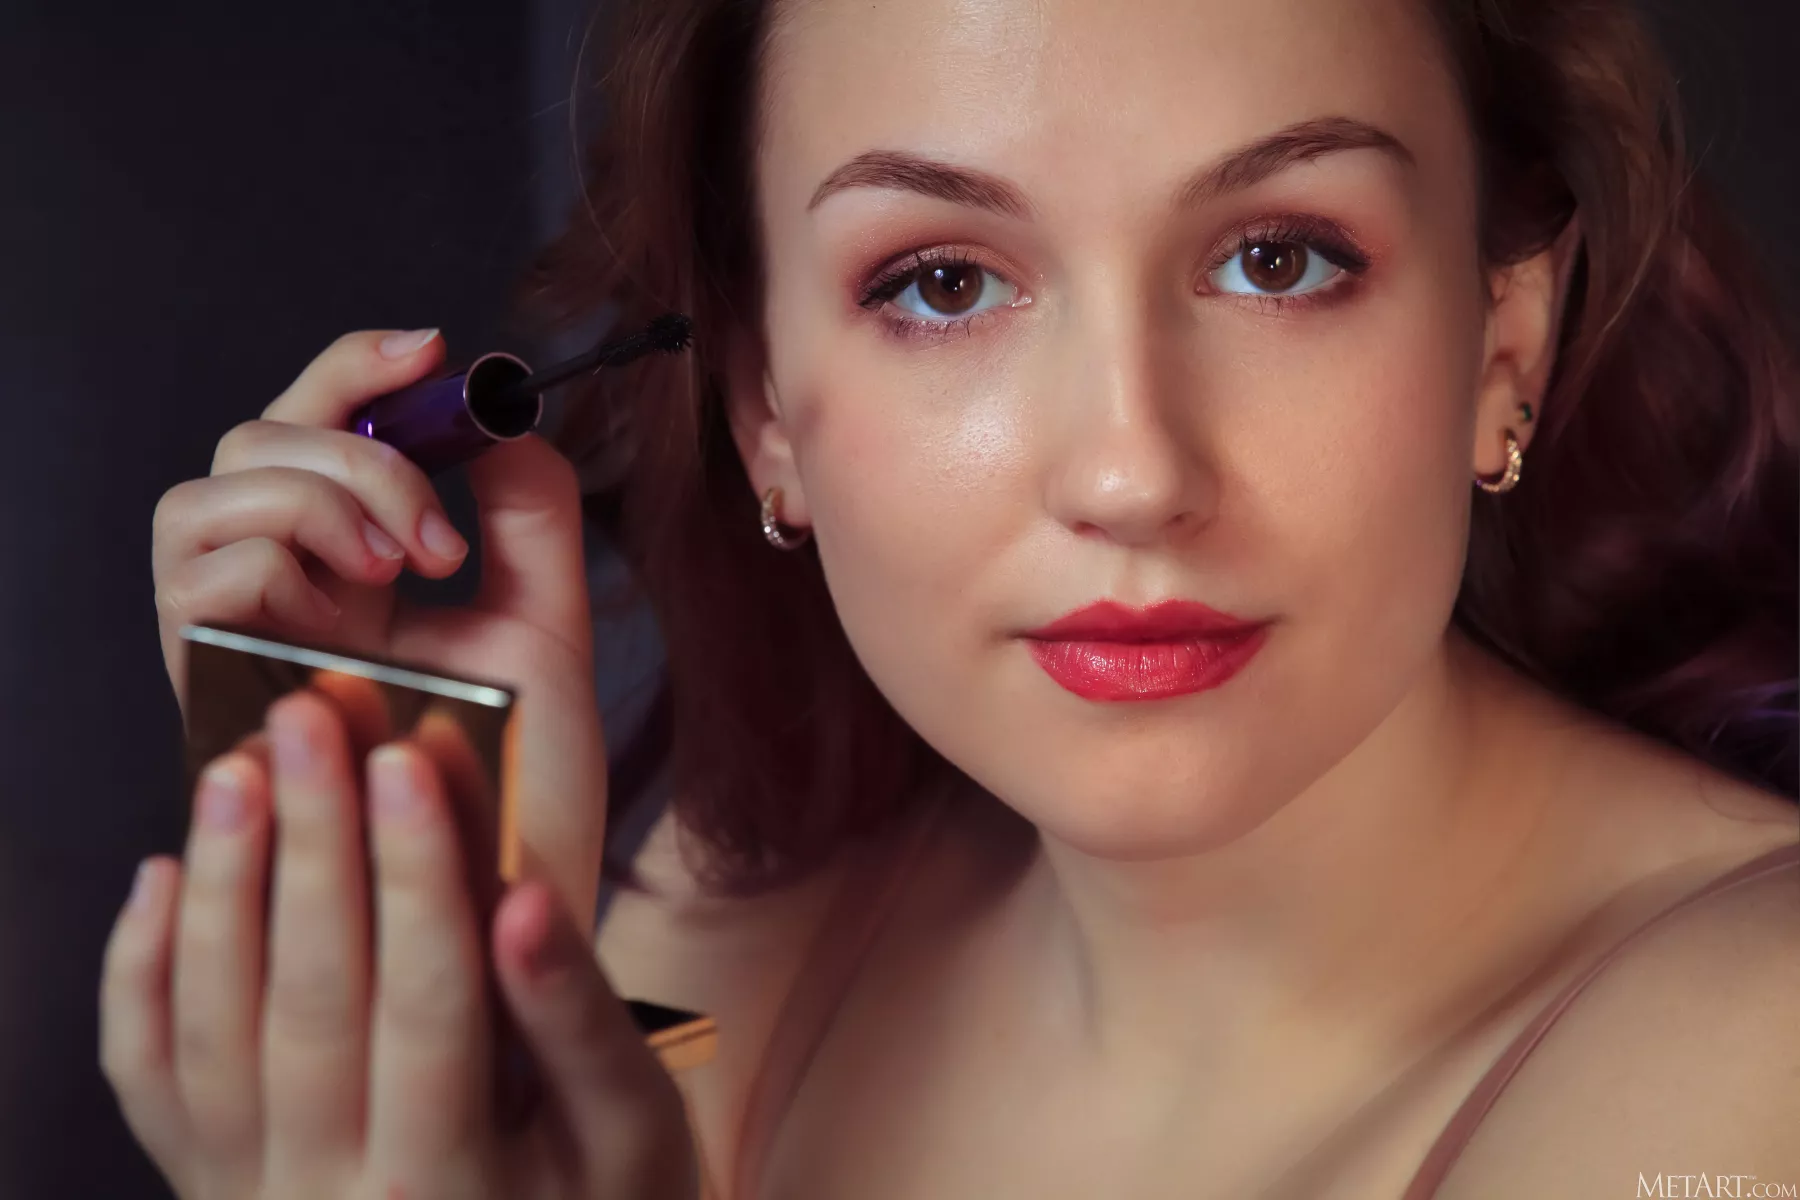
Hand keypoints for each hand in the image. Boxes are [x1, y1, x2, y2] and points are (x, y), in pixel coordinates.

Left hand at [100, 693, 700, 1198]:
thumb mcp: (631, 1129)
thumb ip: (578, 1020)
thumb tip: (524, 901)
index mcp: (450, 1181)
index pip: (429, 1002)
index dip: (418, 874)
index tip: (409, 754)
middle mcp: (332, 1198)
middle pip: (309, 1001)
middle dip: (309, 845)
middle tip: (306, 722)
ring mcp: (253, 1193)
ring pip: (209, 1032)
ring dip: (220, 889)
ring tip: (235, 771)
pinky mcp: (210, 1182)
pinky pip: (147, 1080)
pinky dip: (137, 975)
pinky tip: (162, 877)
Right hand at [151, 328, 606, 928]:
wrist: (514, 892)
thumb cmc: (528, 777)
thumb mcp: (550, 625)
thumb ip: (531, 514)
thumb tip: (501, 408)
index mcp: (360, 568)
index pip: (320, 429)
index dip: (354, 370)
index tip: (435, 347)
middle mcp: (289, 594)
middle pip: (249, 439)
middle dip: (348, 443)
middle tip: (441, 530)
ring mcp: (246, 638)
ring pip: (203, 493)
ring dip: (314, 498)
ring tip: (407, 569)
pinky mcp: (214, 688)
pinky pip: (199, 573)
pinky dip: (279, 558)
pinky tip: (355, 618)